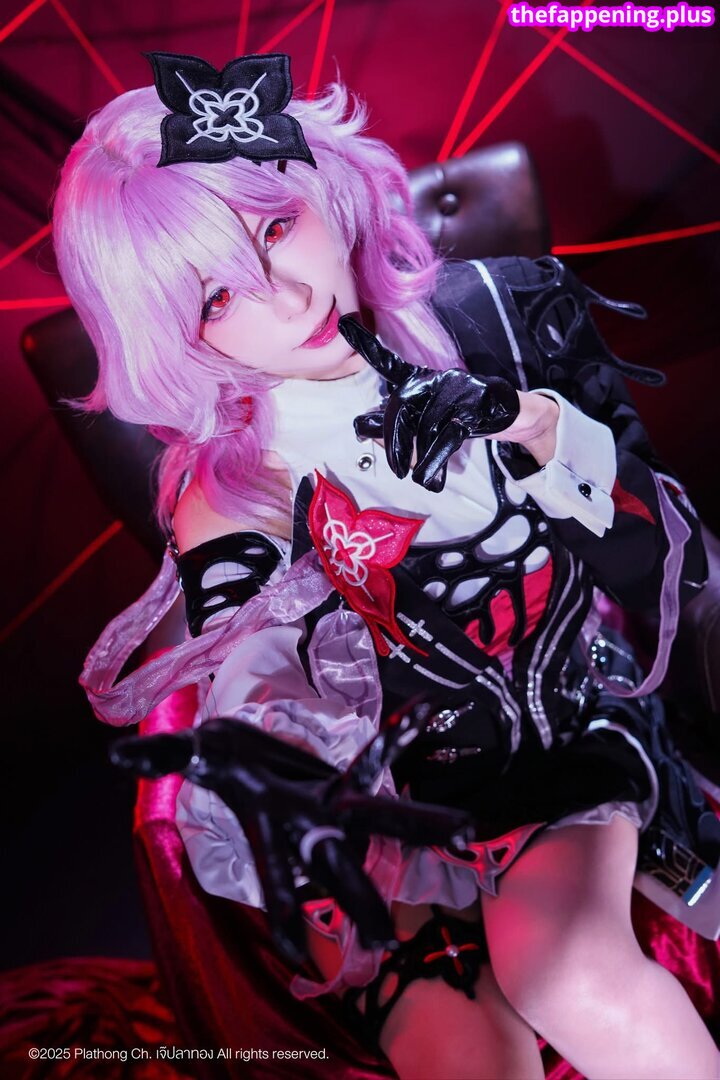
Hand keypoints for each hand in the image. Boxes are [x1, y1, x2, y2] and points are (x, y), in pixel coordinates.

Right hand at [111, 713, 472, 964]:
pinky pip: (377, 752)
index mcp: (275, 835)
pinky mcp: (347, 773)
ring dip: (421, 828)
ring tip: (465, 833)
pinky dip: (400, 734)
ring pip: (381, 819)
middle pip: (340, 869)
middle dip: (361, 903)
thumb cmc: (224, 759)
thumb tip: (116, 754)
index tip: (293, 953)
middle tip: (386, 941)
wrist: (251, 742)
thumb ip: (162, 757)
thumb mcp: (195, 756)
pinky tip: (426, 713)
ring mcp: (334, 802)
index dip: (280, 922)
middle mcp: (310, 828)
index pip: (276, 890)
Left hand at [339, 315, 519, 491]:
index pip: (389, 364)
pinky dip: (433, 462)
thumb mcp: (428, 419)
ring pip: (422, 426)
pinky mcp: (473, 410)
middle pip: (400, 407)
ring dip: (415, 456)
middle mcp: (435, 379)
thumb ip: (397, 425)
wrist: (512, 413)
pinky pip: (445, 438)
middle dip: (392, 441)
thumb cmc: (464, 414)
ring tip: (415, 474)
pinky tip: (429, 480)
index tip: (344, 324)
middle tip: (396, 467)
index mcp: (422, 379)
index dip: (367, 344)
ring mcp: (455, 392)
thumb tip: (363, 430)